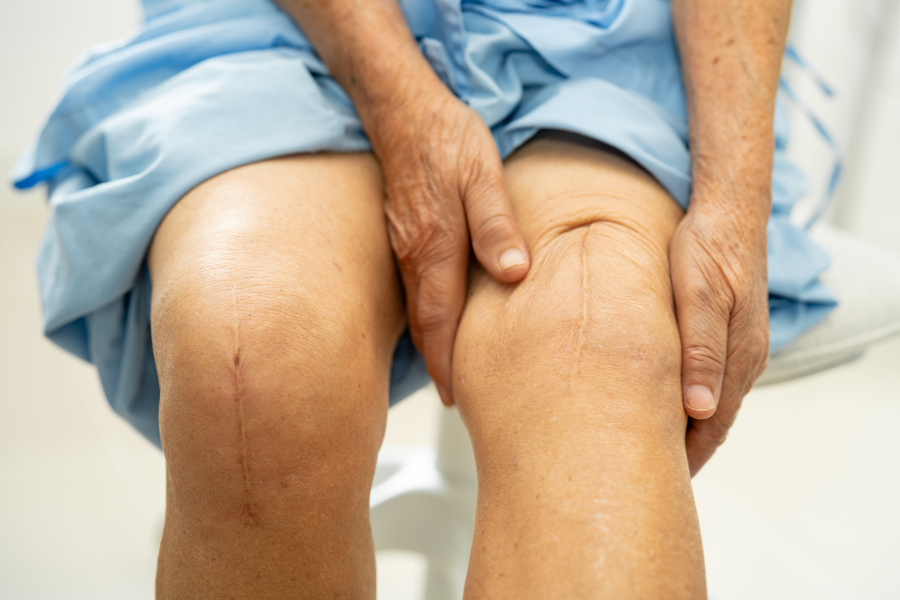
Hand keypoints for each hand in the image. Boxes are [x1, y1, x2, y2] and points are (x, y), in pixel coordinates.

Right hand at [369, 90, 529, 404]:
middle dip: (438, 364)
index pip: (440, 320)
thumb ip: (497, 225)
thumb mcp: (484, 175)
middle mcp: (414, 255)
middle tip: (453, 398)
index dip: (447, 362)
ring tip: (447, 371)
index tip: (454, 396)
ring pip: (417, 308)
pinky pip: (413, 286)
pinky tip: (436, 319)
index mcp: (436, 247)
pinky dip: (425, 314)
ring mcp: (404, 245)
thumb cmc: (447, 139)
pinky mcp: (403, 233)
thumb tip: (514, 273)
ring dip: (431, 342)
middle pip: (425, 324)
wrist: (402, 108)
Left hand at [669, 197, 769, 475]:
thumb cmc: (707, 248)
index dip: (687, 457)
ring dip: (685, 425)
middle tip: (645, 472)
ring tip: (648, 446)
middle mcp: (743, 357)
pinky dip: (687, 397)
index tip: (659, 481)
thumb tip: (700, 410)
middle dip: (684, 450)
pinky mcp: (725, 330)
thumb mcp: (700, 297)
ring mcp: (737, 344)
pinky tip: (663, 400)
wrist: (727, 209)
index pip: (714, 426)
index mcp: (737, 356)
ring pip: (710, 400)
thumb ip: (700, 352)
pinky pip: (707, 377)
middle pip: (713, 420)